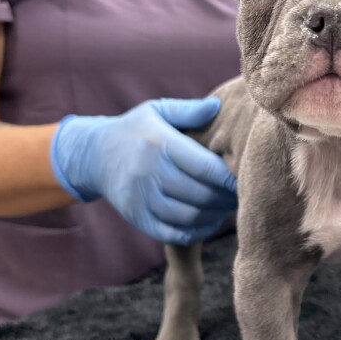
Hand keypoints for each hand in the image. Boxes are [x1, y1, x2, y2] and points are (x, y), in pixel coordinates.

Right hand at [50, 98, 236, 244]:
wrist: (94, 155)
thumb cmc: (136, 130)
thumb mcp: (157, 110)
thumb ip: (189, 110)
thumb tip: (219, 106)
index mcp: (159, 143)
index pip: (204, 166)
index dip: (228, 177)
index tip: (246, 177)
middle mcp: (149, 173)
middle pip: (200, 194)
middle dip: (226, 197)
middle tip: (243, 195)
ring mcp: (141, 198)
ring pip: (189, 216)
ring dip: (215, 215)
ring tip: (229, 206)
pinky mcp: (137, 217)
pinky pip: (172, 233)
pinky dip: (196, 232)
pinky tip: (209, 222)